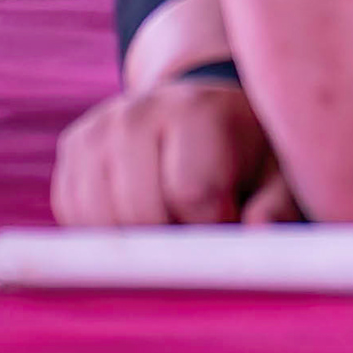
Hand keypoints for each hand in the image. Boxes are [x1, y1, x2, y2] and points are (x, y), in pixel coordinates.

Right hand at [51, 74, 288, 228]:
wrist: (203, 113)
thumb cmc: (248, 154)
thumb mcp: (279, 175)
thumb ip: (278, 206)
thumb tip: (256, 230)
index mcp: (196, 110)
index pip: (191, 192)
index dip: (212, 225)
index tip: (229, 215)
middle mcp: (138, 112)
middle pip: (139, 214)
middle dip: (171, 239)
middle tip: (196, 223)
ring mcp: (98, 129)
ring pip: (100, 222)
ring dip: (134, 242)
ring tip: (169, 217)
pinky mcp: (73, 149)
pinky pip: (74, 217)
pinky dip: (104, 232)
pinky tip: (137, 213)